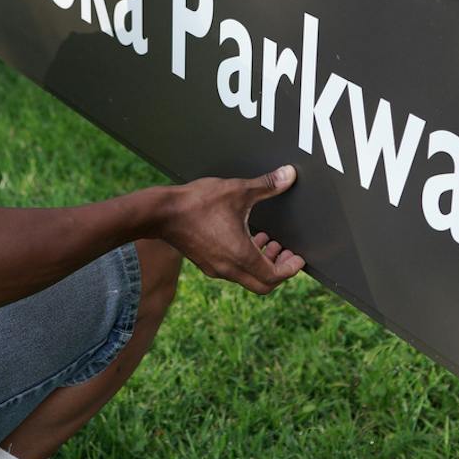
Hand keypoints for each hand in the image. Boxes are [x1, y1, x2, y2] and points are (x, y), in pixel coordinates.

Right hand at [159, 165, 305, 294]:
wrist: (161, 213)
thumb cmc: (199, 203)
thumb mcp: (238, 191)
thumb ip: (267, 185)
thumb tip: (289, 174)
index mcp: (241, 256)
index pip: (275, 277)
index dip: (290, 268)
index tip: (298, 258)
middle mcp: (229, 269)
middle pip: (263, 284)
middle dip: (278, 269)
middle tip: (285, 251)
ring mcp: (216, 268)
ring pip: (247, 277)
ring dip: (261, 263)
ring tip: (267, 240)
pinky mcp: (206, 262)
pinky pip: (233, 270)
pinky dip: (245, 259)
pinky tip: (244, 236)